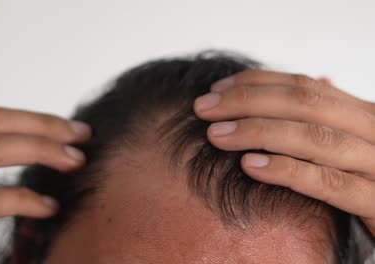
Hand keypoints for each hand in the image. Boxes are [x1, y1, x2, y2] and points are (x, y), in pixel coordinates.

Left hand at [193, 70, 374, 235]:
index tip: (215, 91)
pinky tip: (250, 165)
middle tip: (204, 109)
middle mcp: (371, 130)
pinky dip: (286, 170)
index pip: (303, 85)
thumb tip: (321, 79)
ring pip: (313, 139)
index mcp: (360, 113)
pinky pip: (327, 182)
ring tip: (217, 136)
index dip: (256, 84)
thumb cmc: (370, 176)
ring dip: (257, 132)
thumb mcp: (354, 139)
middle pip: (304, 104)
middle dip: (247, 102)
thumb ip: (334, 114)